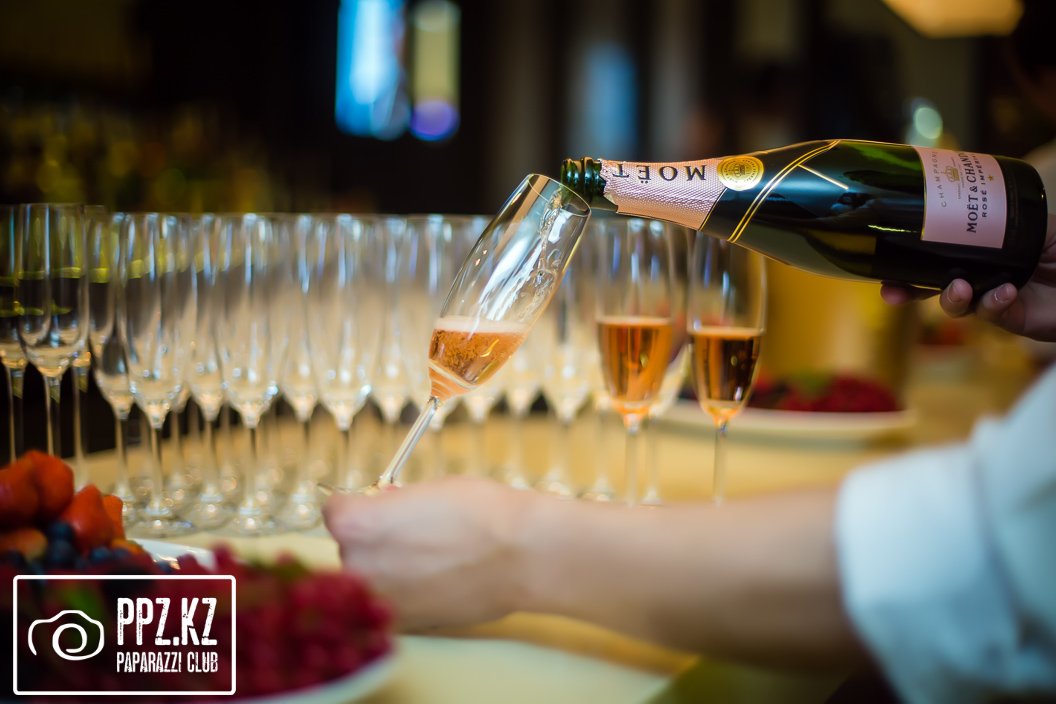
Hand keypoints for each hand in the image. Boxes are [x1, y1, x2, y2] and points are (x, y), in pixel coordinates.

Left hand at [323, 477, 528, 630]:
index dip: (358, 505)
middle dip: (373, 538)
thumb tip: (383, 506)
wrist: (520, 554)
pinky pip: (393, 600)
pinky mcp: (406, 622)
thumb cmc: (480, 512)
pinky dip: (406, 590)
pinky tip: (435, 575)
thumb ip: (392, 503)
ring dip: (388, 566)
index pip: (335, 511)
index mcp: (357, 526)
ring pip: (370, 577)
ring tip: (428, 555)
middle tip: (409, 528)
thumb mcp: (426, 489)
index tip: (372, 504)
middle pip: (350, 547)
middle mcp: (359, 566)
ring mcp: (382, 599)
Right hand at [880, 213, 1055, 341]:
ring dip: (950, 298)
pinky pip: (990, 313)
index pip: (939, 252)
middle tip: (892, 292)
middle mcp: (982, 272)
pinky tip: (1006, 292)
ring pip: (954, 302)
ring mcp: (992, 297)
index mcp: (982, 248)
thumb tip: (968, 192)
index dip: (910, 258)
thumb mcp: (1041, 223)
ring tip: (960, 289)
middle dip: (908, 289)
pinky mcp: (1009, 319)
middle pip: (933, 282)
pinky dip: (993, 303)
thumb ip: (1009, 217)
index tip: (885, 258)